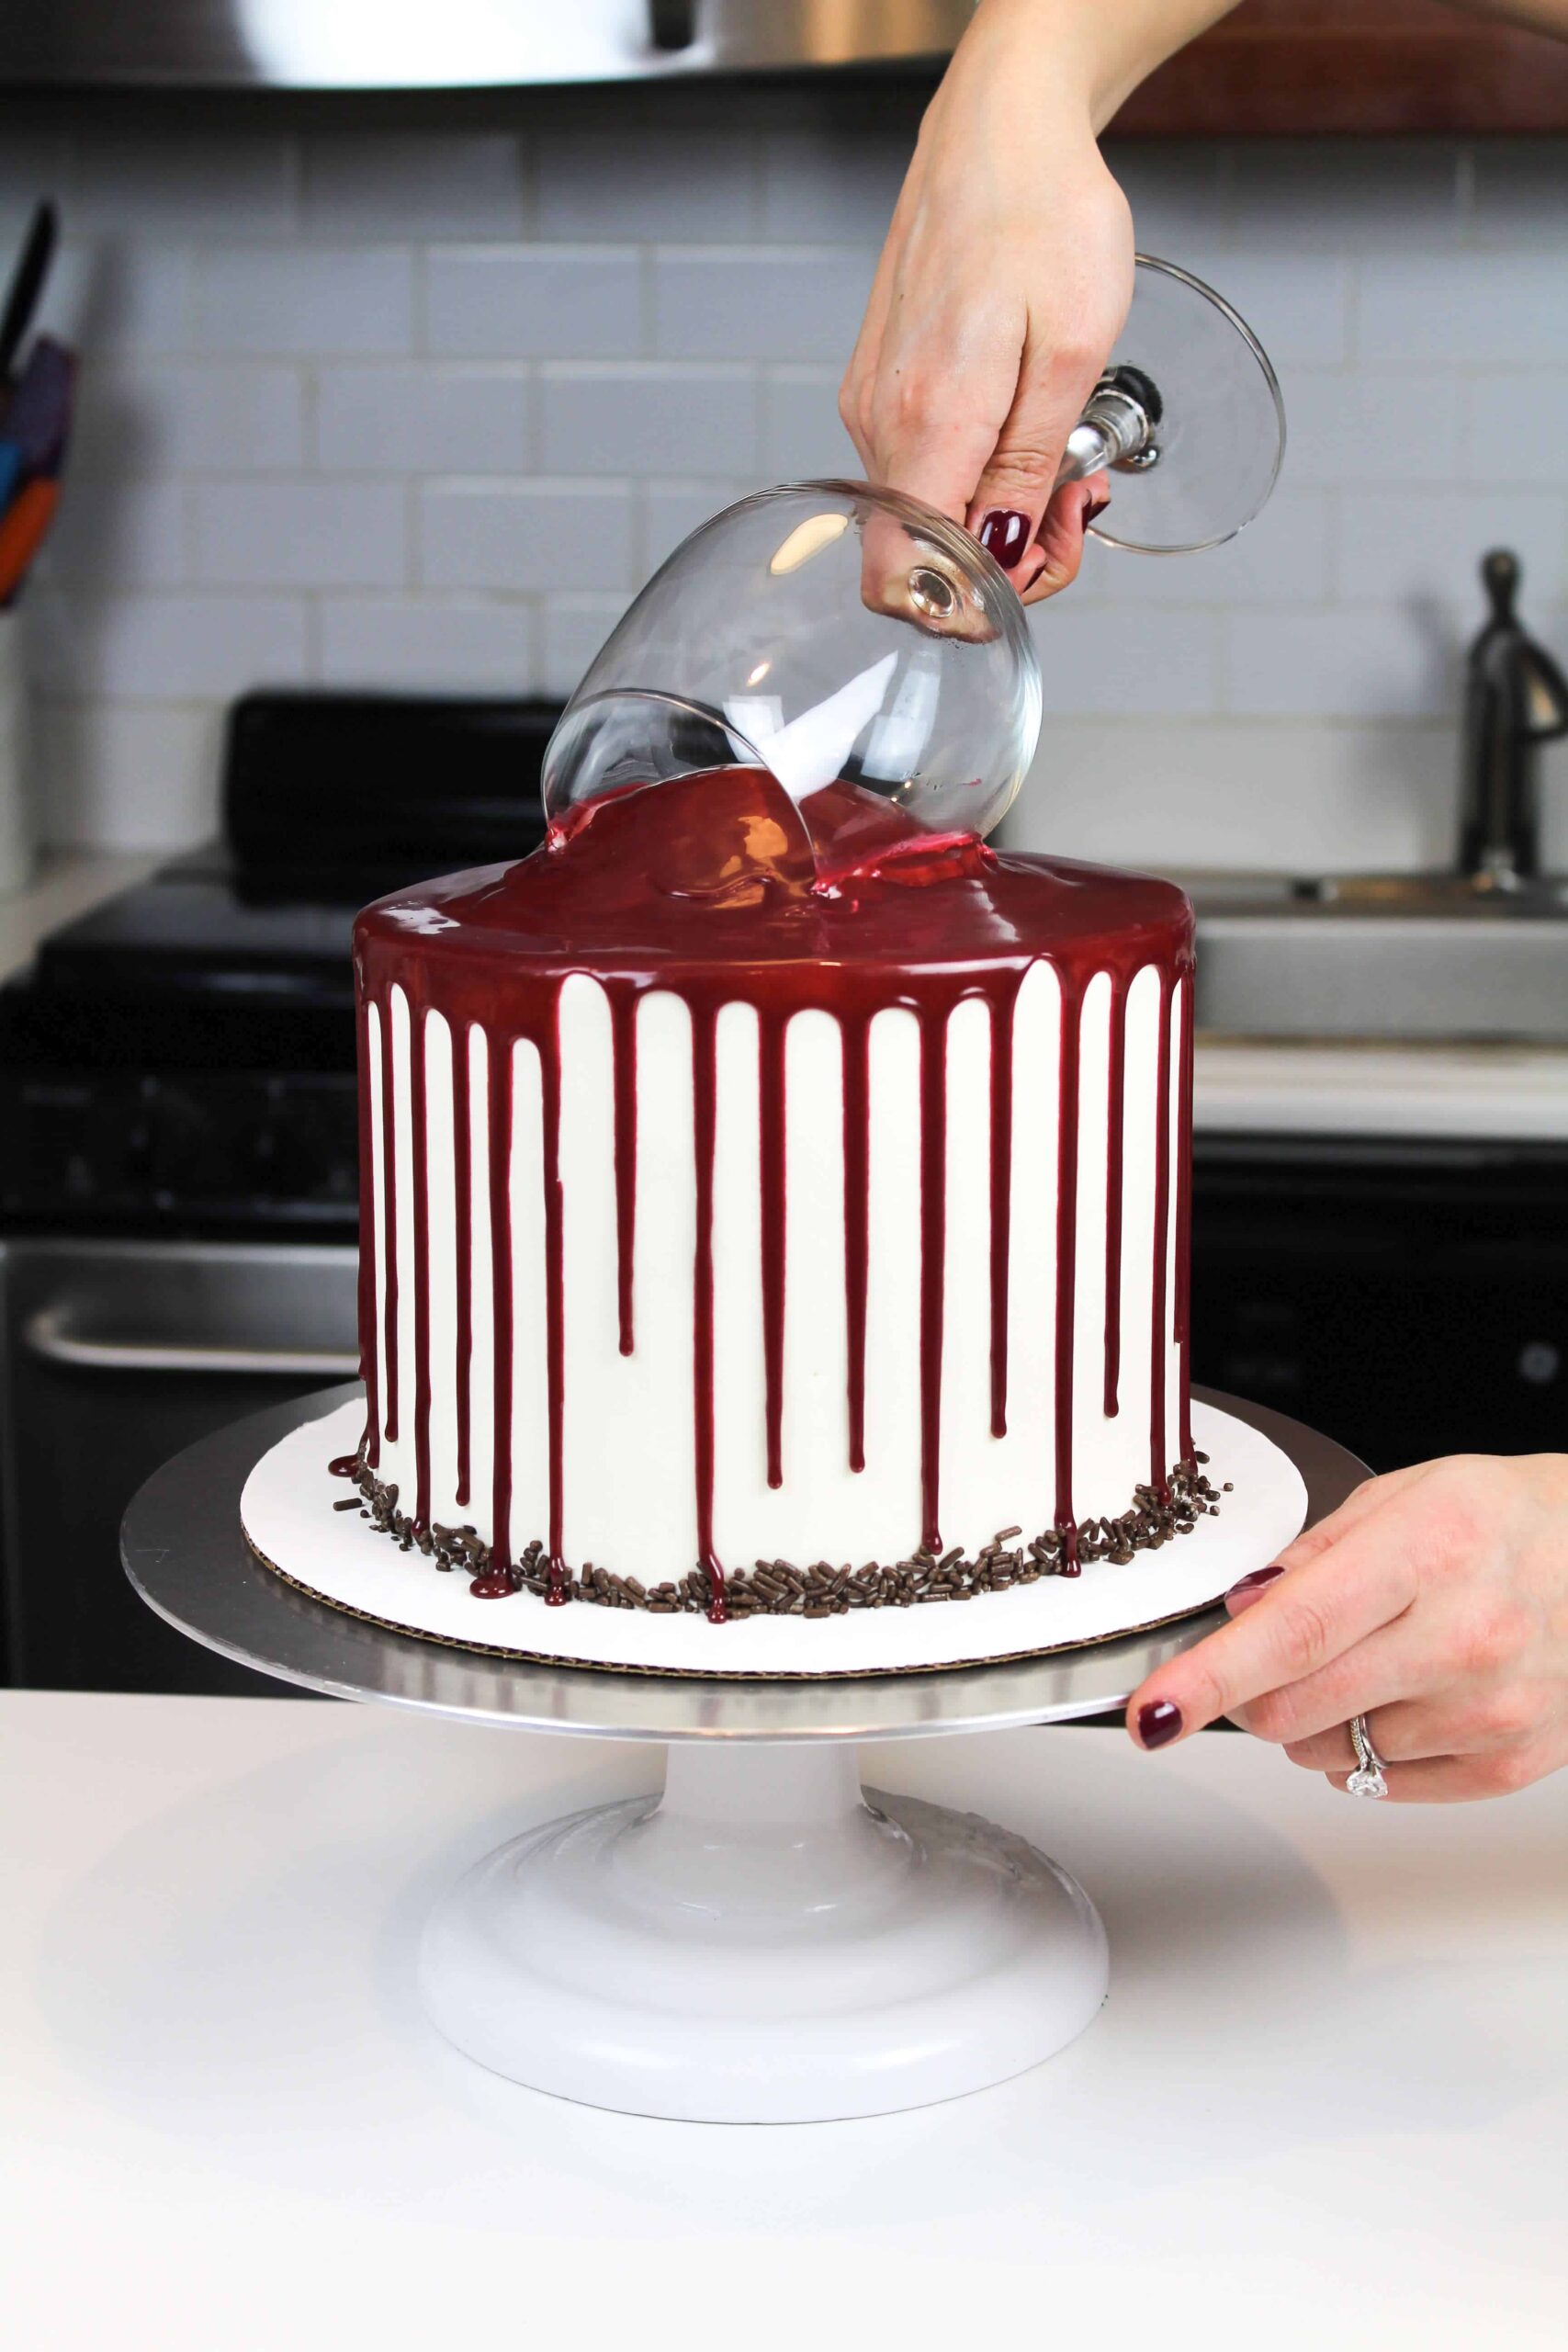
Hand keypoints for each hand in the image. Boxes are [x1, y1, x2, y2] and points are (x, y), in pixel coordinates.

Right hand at [839, 0, 1131, 600]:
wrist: (1001, 126)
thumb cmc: (1045, 214)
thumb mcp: (1075, 351)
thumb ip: (1030, 469)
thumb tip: (1001, 556)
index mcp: (928, 420)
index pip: (907, 577)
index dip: (970, 605)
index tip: (1037, 574)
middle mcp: (880, 419)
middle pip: (922, 552)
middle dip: (1007, 554)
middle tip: (1075, 508)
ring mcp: (872, 400)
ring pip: (924, 510)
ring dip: (996, 509)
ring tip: (1063, 457)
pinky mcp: (880, 382)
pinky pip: (919, 463)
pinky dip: (975, 469)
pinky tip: (1023, 429)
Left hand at [1126, 1455, 1567, 1800]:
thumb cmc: (1507, 1521)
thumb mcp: (1405, 1497)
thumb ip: (1312, 1555)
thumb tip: (1241, 1611)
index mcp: (1426, 1554)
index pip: (1293, 1632)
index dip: (1210, 1677)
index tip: (1152, 1710)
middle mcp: (1463, 1638)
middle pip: (1295, 1707)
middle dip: (1253, 1693)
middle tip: (1277, 1655)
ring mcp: (1490, 1710)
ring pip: (1330, 1752)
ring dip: (1317, 1718)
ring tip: (1375, 1660)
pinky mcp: (1510, 1763)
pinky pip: (1385, 1783)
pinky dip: (1367, 1750)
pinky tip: (1407, 1696)